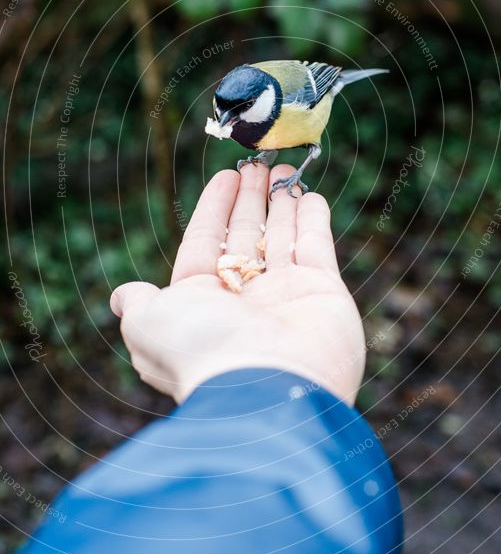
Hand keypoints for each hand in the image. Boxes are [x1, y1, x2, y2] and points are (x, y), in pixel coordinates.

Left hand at [110, 165, 364, 403]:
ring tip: (281, 169)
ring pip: (281, 238)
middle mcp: (245, 300)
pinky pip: (316, 246)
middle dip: (249, 200)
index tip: (225, 177)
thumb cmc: (202, 351)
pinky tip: (308, 193)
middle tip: (256, 165)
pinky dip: (312, 219)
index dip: (214, 208)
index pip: (207, 243)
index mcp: (204, 302)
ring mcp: (287, 296)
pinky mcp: (324, 293)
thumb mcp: (150, 325)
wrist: (267, 388)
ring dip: (281, 202)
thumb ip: (140, 304)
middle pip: (246, 236)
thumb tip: (123, 298)